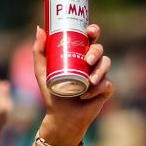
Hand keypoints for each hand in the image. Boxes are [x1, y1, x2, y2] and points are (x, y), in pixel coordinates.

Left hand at [33, 24, 113, 145]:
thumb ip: (39, 51)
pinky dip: (98, 88)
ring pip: (106, 64)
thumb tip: (40, 29)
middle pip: (99, 49)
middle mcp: (92, 63)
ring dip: (100, 70)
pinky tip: (87, 95)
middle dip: (96, 52)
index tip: (90, 31)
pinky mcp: (105, 90)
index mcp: (80, 54)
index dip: (93, 31)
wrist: (60, 116)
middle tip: (88, 60)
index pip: (89, 38)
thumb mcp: (42, 71)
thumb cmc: (52, 93)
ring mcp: (100, 76)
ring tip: (89, 80)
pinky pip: (107, 84)